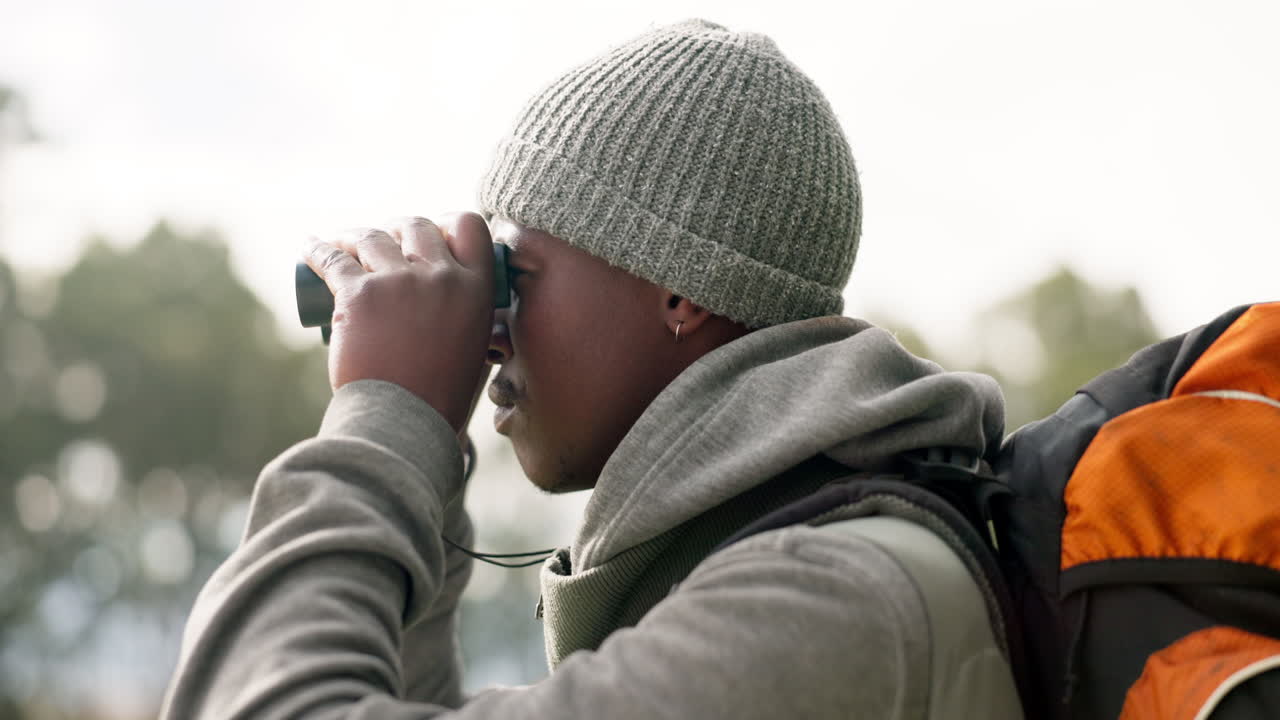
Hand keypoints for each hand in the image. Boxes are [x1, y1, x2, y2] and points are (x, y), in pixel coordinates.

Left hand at [303, 213, 494, 432]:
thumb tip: (454, 306)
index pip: (470, 226)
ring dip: (354, 237)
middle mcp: (442, 276)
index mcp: (478, 289)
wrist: (404, 422)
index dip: (447, 222)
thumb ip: (469, 321)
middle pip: (416, 226)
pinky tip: (310, 249)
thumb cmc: (438, 397)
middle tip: (381, 243)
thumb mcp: (473, 349)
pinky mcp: (359, 294)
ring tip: (342, 245)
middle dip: (396, 229)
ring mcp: (399, 281)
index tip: (431, 234)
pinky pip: (332, 259)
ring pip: (372, 238)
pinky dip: (318, 250)